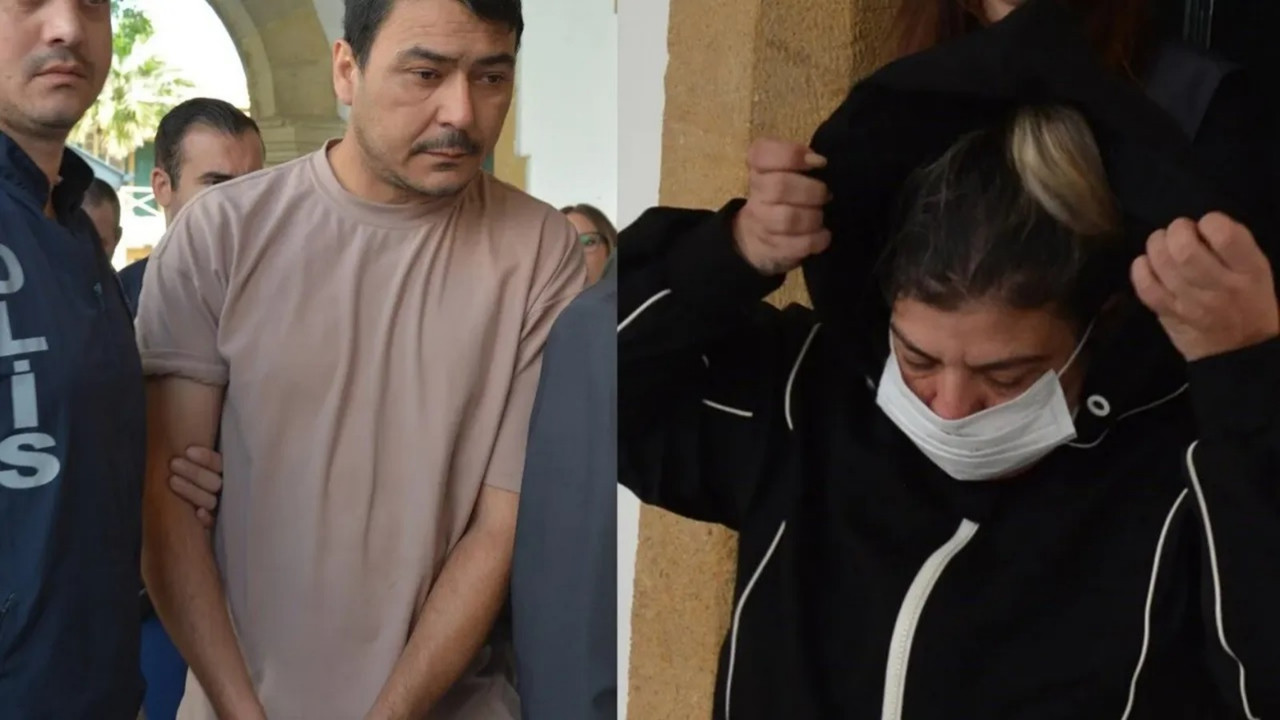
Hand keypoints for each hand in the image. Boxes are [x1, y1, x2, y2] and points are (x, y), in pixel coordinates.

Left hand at [169, 446, 223, 529]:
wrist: (170, 517)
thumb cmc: (176, 477)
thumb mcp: (184, 460)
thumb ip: (189, 450)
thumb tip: (184, 434)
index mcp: (217, 471)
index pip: (218, 464)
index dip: (206, 458)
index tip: (188, 450)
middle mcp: (220, 488)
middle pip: (214, 482)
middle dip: (194, 472)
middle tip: (173, 463)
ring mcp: (216, 507)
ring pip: (211, 500)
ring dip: (193, 491)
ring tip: (172, 481)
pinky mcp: (210, 524)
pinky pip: (212, 522)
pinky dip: (207, 518)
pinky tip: (198, 513)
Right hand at [732, 138, 831, 275]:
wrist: (754, 238)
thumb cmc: (780, 197)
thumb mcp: (783, 170)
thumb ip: (797, 158)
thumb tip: (818, 160)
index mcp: (758, 170)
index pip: (761, 154)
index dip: (792, 155)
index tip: (819, 162)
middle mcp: (756, 196)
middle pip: (779, 187)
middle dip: (812, 190)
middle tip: (826, 195)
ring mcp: (762, 225)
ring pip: (788, 218)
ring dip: (813, 217)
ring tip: (821, 216)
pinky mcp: (773, 250)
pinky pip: (798, 245)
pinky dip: (817, 239)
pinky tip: (823, 235)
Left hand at [1132, 213, 1279, 361]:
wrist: (1239, 352)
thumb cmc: (1250, 303)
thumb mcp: (1257, 271)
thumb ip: (1232, 247)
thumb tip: (1199, 227)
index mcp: (1249, 271)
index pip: (1224, 235)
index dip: (1210, 221)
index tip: (1206, 226)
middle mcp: (1219, 286)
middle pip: (1185, 249)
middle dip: (1177, 230)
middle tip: (1179, 232)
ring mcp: (1190, 302)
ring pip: (1162, 263)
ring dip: (1157, 244)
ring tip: (1163, 243)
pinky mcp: (1167, 313)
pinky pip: (1145, 286)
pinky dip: (1140, 268)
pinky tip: (1147, 262)